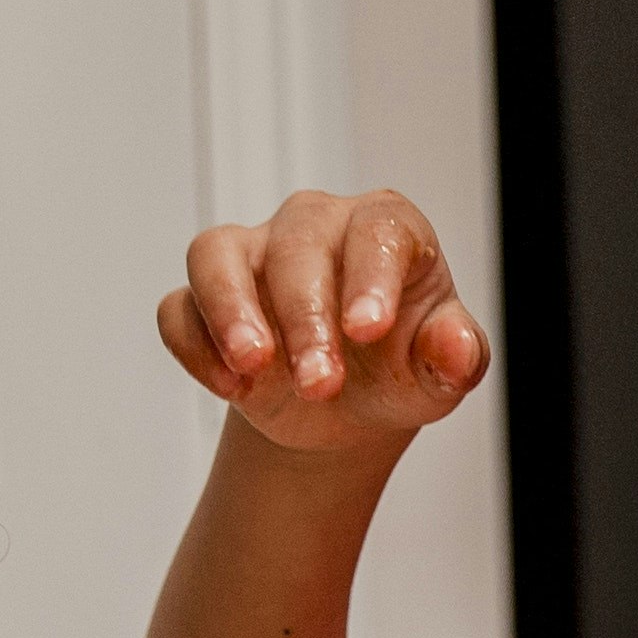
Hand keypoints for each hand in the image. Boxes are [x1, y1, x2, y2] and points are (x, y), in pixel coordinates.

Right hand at [159, 189, 488, 454]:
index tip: (368, 330)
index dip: (371, 275)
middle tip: (320, 384)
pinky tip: (230, 388)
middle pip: (296, 245)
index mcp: (385, 229)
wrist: (348, 410)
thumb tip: (457, 347)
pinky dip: (196, 345)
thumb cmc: (400, 370)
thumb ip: (457, 356)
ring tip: (254, 367)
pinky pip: (179, 307)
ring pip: (218, 254)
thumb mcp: (441, 374)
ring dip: (231, 311)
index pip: (378, 229)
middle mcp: (315, 227)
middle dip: (305, 317)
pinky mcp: (204, 297)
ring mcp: (253, 256)